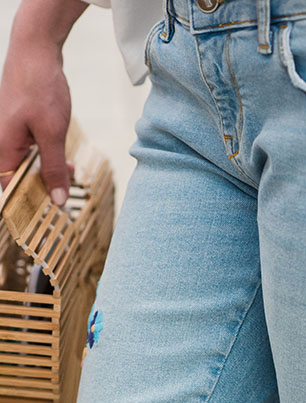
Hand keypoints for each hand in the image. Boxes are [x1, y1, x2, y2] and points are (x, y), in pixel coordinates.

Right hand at [0, 0, 86, 202]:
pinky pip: (33, 152)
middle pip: (20, 180)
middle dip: (42, 192)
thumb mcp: (53, 133)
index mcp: (4, 148)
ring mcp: (11, 134)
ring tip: (70, 177)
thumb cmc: (39, 88)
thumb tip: (57, 200)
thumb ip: (54, 168)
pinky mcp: (21, 127)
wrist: (35, 50)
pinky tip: (65, 162)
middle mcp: (3, 143)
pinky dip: (48, 160)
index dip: (27, 207)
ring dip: (48, 175)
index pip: (10, 189)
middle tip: (65, 202)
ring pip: (28, 166)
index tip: (47, 220)